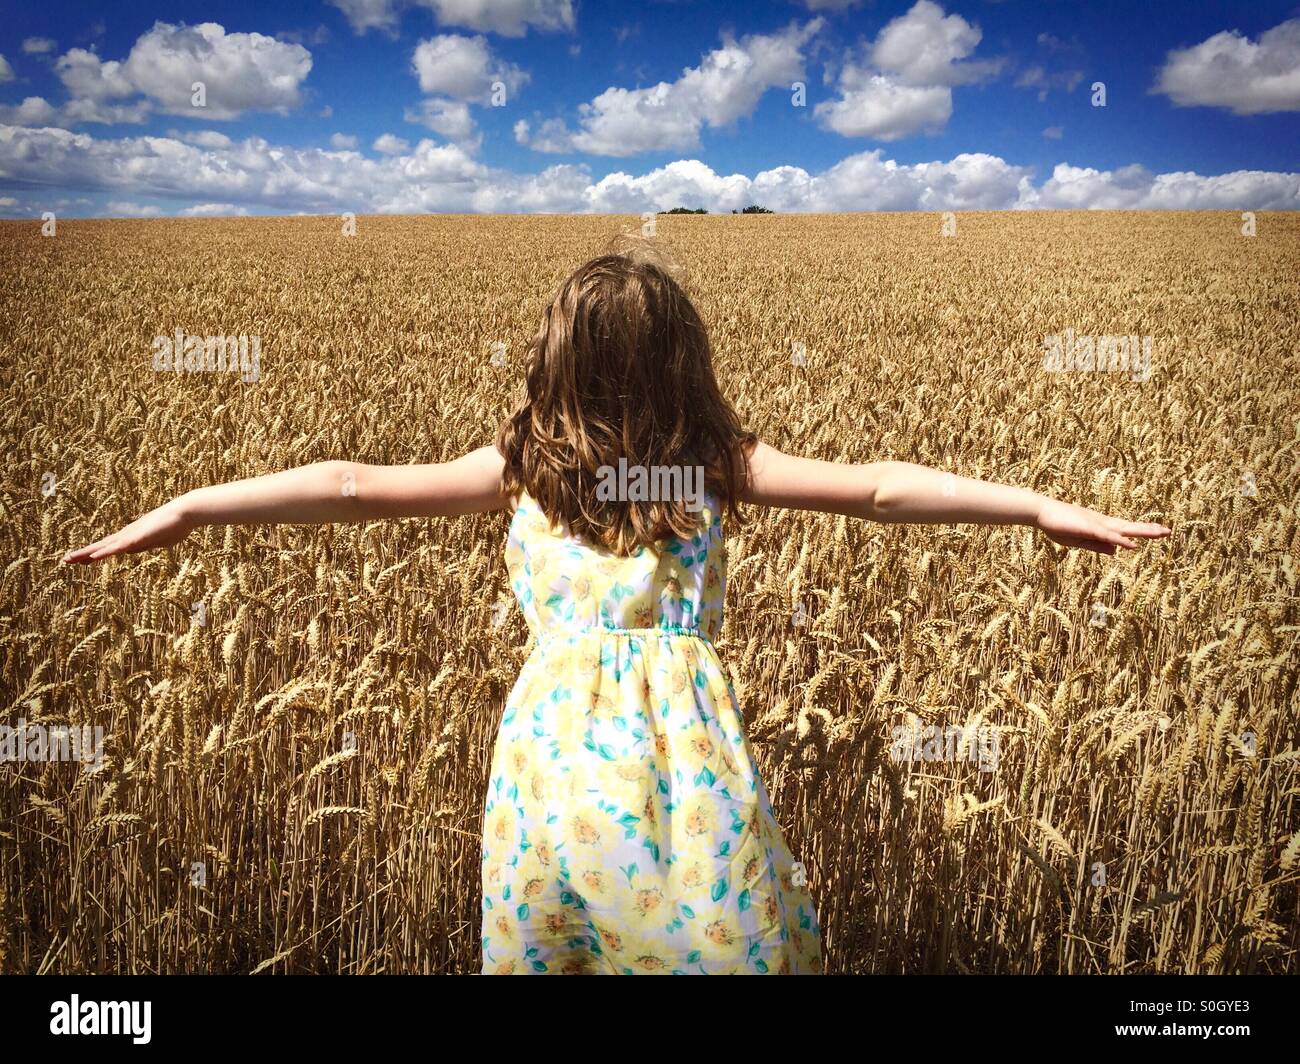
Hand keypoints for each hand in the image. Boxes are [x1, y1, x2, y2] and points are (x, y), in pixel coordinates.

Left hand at [62, 497, 196, 563]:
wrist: (186, 511)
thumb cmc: (177, 525)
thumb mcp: (158, 542)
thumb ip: (144, 546)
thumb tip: (130, 551)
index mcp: (133, 536)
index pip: (109, 546)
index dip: (95, 553)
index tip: (82, 559)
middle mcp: (128, 534)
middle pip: (101, 545)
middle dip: (84, 553)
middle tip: (66, 560)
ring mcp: (132, 535)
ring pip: (105, 546)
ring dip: (87, 553)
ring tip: (70, 559)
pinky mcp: (138, 537)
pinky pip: (118, 547)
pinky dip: (105, 552)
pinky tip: (93, 557)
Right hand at [1034, 499, 1169, 554]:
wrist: (1043, 513)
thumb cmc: (1058, 525)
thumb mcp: (1079, 541)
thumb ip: (1097, 545)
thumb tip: (1116, 551)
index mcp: (1101, 527)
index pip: (1126, 531)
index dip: (1143, 531)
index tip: (1159, 531)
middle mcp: (1103, 524)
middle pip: (1130, 527)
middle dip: (1149, 530)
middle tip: (1168, 531)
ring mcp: (1097, 525)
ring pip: (1124, 529)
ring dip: (1142, 531)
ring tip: (1160, 532)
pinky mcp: (1089, 528)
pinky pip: (1108, 535)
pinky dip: (1121, 540)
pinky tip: (1132, 545)